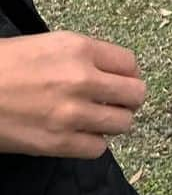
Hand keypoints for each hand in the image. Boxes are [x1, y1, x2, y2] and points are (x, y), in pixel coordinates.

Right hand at [0, 31, 147, 158]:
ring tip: (94, 119)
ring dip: (112, 122)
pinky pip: (98, 148)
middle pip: (136, 94)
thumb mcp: (43, 45)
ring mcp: (72, 113)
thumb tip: (108, 72)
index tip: (120, 81)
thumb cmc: (0, 65)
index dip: (127, 74)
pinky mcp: (58, 142)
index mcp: (77, 48)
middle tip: (114, 103)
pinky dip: (92, 143)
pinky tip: (78, 135)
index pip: (130, 63)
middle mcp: (81, 79)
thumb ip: (79, 56)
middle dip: (127, 99)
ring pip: (123, 123)